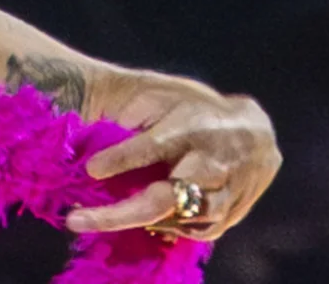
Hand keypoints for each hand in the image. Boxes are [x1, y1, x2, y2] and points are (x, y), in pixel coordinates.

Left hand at [66, 74, 281, 240]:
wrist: (253, 130)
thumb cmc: (192, 110)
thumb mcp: (159, 98)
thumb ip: (130, 114)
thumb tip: (87, 133)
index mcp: (191, 127)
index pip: (153, 146)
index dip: (122, 159)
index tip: (91, 169)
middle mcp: (211, 162)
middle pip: (166, 197)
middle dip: (120, 214)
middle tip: (76, 220)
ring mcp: (227, 191)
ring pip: (181, 220)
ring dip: (138, 224)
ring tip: (96, 219)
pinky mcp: (235, 212)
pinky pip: (199, 230)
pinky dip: (169, 229)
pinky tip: (143, 223)